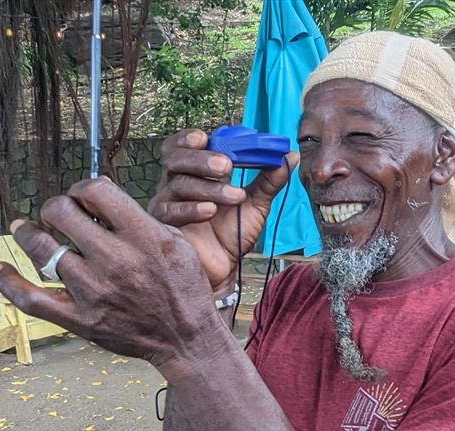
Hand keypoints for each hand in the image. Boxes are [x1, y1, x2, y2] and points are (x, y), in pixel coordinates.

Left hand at [0, 178, 219, 371]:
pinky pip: (32, 299)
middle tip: (60, 215)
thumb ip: (139, 219)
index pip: (94, 190)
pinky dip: (9, 282)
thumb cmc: (185, 290)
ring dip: (29, 233)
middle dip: (57, 207)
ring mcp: (96, 292)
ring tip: (26, 229)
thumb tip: (101, 198)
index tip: (84, 198)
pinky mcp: (83, 320)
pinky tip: (0, 267)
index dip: (83, 188)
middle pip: (61, 213)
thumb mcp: (176, 243)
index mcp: (143, 237)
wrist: (188, 339)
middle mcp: (117, 261)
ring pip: (42, 250)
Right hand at [148, 130, 299, 290]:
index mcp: (194, 172)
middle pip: (175, 158)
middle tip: (227, 166)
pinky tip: (210, 211)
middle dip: (201, 159)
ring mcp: (166, 203)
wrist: (225, 268)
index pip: (184, 145)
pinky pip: (170, 211)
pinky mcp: (163, 225)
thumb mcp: (256, 204)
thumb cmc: (234, 234)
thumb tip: (290, 154)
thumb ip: (269, 180)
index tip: (208, 137)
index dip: (191, 138)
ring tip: (235, 196)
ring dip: (209, 188)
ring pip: (179, 184)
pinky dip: (192, 208)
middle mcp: (176, 183)